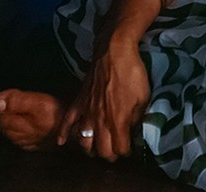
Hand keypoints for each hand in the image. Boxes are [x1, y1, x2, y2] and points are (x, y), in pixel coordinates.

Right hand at [56, 37, 149, 160]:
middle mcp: (99, 122)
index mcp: (117, 122)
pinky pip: (68, 121)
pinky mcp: (79, 102)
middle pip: (102, 150)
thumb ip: (138, 118)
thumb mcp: (144, 96)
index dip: (126, 151)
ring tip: (97, 148)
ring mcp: (87, 113)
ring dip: (91, 149)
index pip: (120, 149)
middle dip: (110, 154)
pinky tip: (62, 141)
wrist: (114, 52)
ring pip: (84, 142)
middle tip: (116, 150)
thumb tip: (136, 130)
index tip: (130, 147)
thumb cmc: (132, 73)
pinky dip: (64, 133)